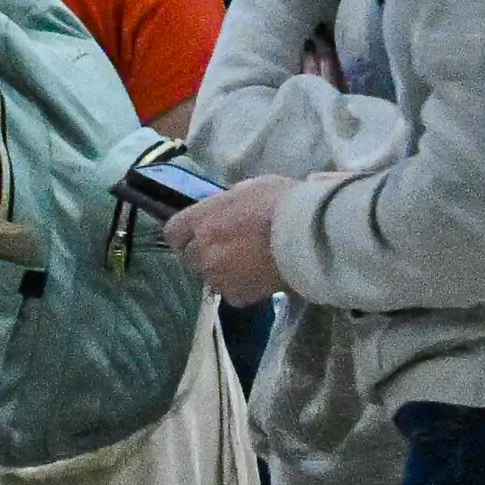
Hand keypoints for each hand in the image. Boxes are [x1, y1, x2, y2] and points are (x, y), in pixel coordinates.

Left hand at [168, 176, 299, 304]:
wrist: (311, 237)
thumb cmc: (284, 203)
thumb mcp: (251, 188)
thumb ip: (228, 202)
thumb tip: (225, 208)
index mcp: (201, 220)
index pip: (173, 232)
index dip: (186, 233)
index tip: (199, 233)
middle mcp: (202, 249)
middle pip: (190, 257)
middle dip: (204, 253)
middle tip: (229, 248)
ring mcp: (217, 275)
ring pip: (209, 277)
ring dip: (222, 271)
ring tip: (248, 264)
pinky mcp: (236, 296)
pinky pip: (231, 293)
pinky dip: (242, 288)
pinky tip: (260, 277)